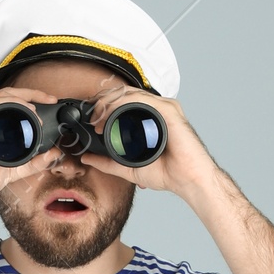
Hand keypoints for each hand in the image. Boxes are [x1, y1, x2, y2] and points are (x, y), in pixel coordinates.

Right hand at [0, 82, 66, 206]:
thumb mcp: (13, 170)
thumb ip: (33, 163)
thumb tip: (53, 155)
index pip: (11, 102)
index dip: (31, 98)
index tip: (49, 101)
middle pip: (7, 94)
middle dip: (31, 93)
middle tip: (48, 99)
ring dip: (20, 98)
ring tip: (35, 108)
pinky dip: (6, 103)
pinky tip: (19, 108)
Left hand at [77, 85, 214, 200]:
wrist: (187, 180)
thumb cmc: (167, 173)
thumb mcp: (128, 168)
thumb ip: (107, 163)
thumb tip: (87, 158)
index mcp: (149, 117)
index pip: (122, 101)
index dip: (103, 105)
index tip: (91, 118)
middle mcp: (156, 109)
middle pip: (123, 93)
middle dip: (102, 102)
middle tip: (91, 117)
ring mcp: (163, 107)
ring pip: (129, 93)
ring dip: (109, 102)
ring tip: (97, 118)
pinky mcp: (169, 110)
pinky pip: (141, 99)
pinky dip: (122, 103)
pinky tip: (110, 114)